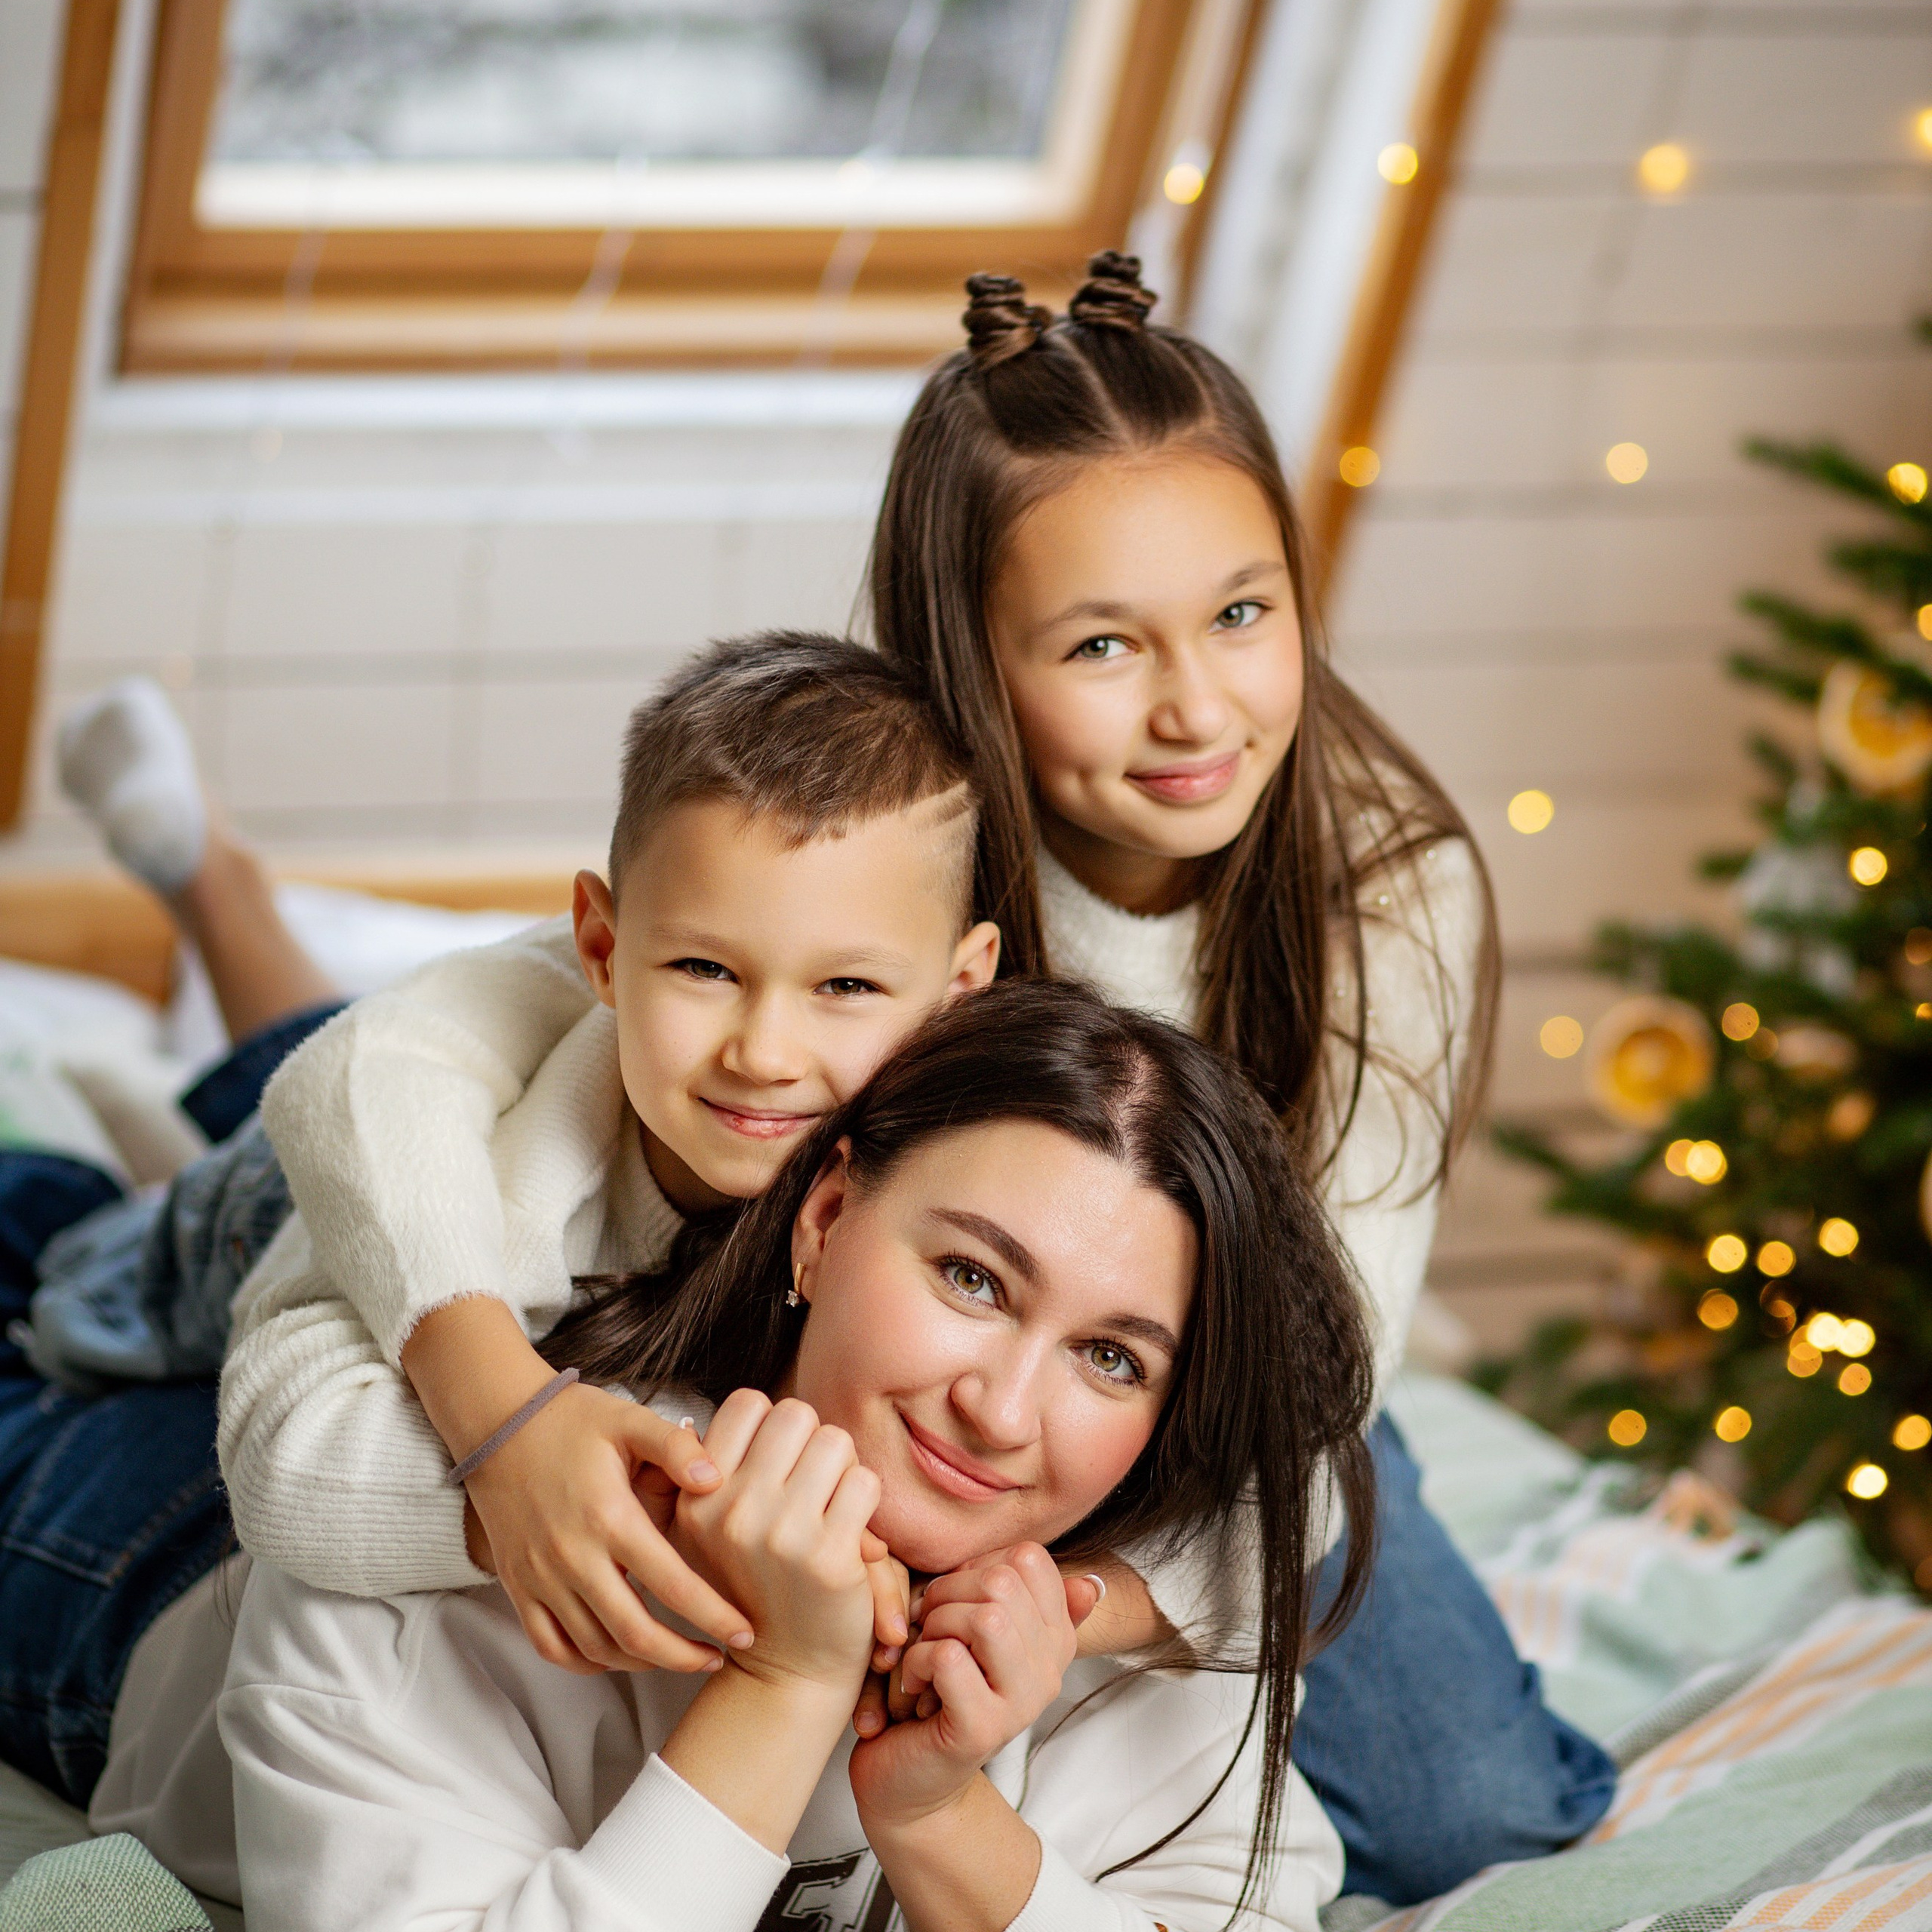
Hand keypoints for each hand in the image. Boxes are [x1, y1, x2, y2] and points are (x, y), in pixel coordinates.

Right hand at [463, 1382, 752, 1673]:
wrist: (498, 1424)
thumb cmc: (572, 1419)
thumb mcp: (629, 1420)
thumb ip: (675, 1446)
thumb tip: (716, 1479)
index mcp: (610, 1517)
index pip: (672, 1584)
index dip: (714, 1616)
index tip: (744, 1632)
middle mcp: (573, 1557)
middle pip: (634, 1633)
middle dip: (682, 1656)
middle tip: (718, 1658)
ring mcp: (541, 1577)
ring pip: (595, 1647)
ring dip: (641, 1663)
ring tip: (677, 1656)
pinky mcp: (518, 1586)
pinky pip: (551, 1645)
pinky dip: (586, 1662)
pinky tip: (618, 1655)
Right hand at [674, 1389, 880, 1695]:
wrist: (788, 1671)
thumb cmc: (759, 1585)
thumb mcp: (713, 1531)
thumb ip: (715, 1472)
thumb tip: (716, 1420)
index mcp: (698, 1497)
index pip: (747, 1403)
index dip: (773, 1427)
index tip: (777, 1467)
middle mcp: (730, 1511)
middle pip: (795, 1414)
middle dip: (812, 1442)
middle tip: (811, 1486)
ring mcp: (779, 1533)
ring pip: (835, 1441)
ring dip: (843, 1470)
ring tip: (830, 1508)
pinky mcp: (828, 1555)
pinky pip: (865, 1483)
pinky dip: (867, 1502)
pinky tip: (851, 1533)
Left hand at [854, 1548, 1097, 1737]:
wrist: (913, 1777)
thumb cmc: (941, 1691)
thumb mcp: (982, 1636)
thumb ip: (1025, 1601)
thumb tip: (1092, 1586)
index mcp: (1055, 1638)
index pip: (1029, 1557)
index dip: (979, 1564)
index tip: (957, 1598)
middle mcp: (1049, 1670)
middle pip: (1002, 1581)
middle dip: (949, 1591)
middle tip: (929, 1624)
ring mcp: (1021, 1703)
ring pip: (983, 1616)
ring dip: (935, 1624)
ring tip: (925, 1651)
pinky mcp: (984, 1729)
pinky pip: (947, 1657)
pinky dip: (916, 1659)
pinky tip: (914, 1683)